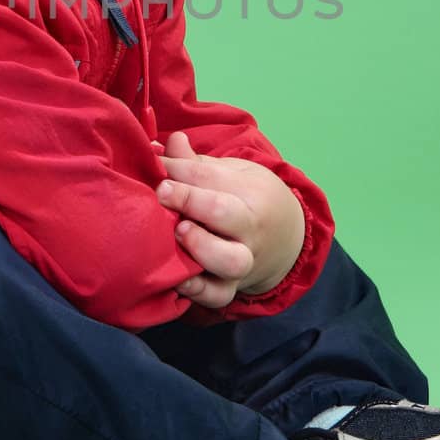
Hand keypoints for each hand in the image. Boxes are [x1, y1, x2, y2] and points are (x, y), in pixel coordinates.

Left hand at [153, 130, 304, 309]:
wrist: (286, 239)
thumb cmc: (249, 199)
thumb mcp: (233, 172)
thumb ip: (195, 162)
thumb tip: (163, 143)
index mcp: (249, 192)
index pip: (210, 175)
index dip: (177, 168)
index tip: (153, 162)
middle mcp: (249, 230)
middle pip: (227, 214)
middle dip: (191, 201)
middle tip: (163, 192)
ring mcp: (243, 262)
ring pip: (229, 261)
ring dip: (200, 246)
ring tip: (177, 233)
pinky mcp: (231, 289)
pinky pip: (216, 296)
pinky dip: (196, 291)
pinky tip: (175, 279)